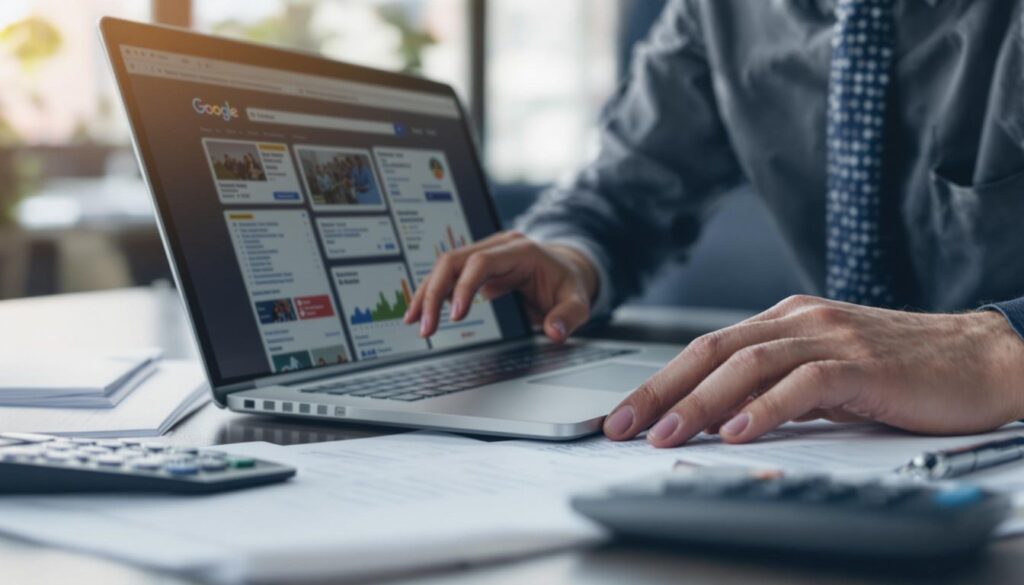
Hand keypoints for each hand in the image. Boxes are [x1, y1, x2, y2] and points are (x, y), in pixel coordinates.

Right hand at [403, 231, 597, 341]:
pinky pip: (448, 274)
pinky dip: (432, 292)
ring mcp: (485, 252)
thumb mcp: (578, 300)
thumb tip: (553, 331)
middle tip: (426, 327)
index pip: (482, 261)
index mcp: (521, 250)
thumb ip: (569, 316)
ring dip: (426, 293)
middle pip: (454, 260)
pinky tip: (420, 311)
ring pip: (445, 265)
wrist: (566, 268)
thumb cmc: (568, 284)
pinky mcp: (476, 264)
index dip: (465, 286)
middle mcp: (498, 246)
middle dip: (434, 293)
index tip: (455, 316)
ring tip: (414, 321)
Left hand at [603, 295, 1023, 446]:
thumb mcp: (824, 371)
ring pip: (748, 364)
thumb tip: (717, 416)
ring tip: (667, 434)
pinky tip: (739, 433)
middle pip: (712, 350)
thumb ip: (774, 384)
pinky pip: (803, 384)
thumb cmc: (902, 368)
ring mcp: (831, 338)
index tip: (626, 413)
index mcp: (786, 320)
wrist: (981, 359)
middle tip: (622, 425)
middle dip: (661, 390)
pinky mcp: (863, 364)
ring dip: (701, 402)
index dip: (661, 380)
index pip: (707, 348)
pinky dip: (766, 408)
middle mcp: (801, 320)